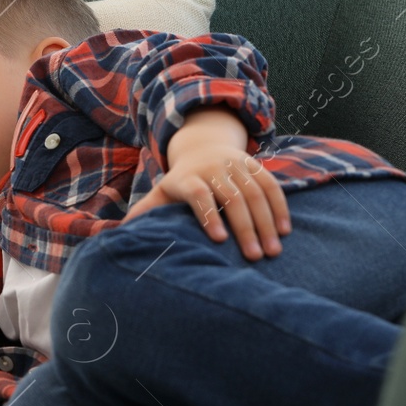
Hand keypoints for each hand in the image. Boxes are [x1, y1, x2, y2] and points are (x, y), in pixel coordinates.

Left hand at [124, 142, 290, 261]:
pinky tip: (285, 232)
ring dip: (267, 222)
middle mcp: (213, 169)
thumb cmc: (180, 183)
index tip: (218, 241)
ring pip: (255, 192)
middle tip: (254, 257)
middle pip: (232, 197)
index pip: (198, 194)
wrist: (202, 147)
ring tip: (273, 251)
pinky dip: (280, 207)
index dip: (208, 215)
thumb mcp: (160, 194)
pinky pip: (272, 185)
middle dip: (245, 227)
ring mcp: (237, 165)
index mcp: (188, 178)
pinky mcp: (255, 165)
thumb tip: (119, 233)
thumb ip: (144, 212)